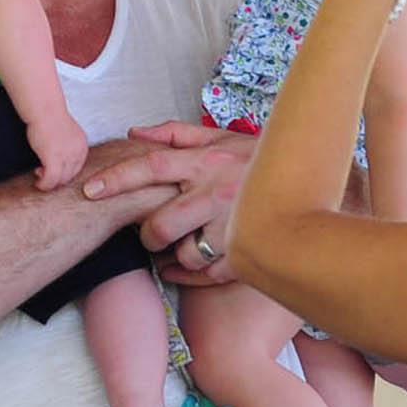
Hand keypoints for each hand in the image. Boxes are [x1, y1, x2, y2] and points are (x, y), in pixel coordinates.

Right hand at [29, 113, 89, 189]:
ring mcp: (67, 156)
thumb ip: (66, 146)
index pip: (77, 168)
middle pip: (70, 176)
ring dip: (50, 182)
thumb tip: (58, 157)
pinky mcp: (54, 159)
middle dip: (56, 179)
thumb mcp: (65, 134)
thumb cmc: (50, 117)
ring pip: (61, 180)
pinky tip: (38, 182)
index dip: (64, 173)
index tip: (52, 170)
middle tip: (43, 174)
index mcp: (82, 146)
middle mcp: (78, 152)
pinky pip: (51, 180)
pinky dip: (44, 184)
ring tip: (39, 176)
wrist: (44, 108)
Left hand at [83, 122, 253, 281]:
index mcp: (207, 162)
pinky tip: (185, 267)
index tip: (89, 190)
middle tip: (149, 234)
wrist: (318, 181)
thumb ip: (176, 134)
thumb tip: (134, 132)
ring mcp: (235, 226)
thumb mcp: (223, 138)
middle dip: (147, 234)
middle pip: (160, 224)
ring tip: (180, 246)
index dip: (116, 179)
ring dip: (174, 254)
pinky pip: (208, 274)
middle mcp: (218, 192)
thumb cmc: (264, 159)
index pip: (151, 166)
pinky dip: (190, 274)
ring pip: (184, 253)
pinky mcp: (249, 254)